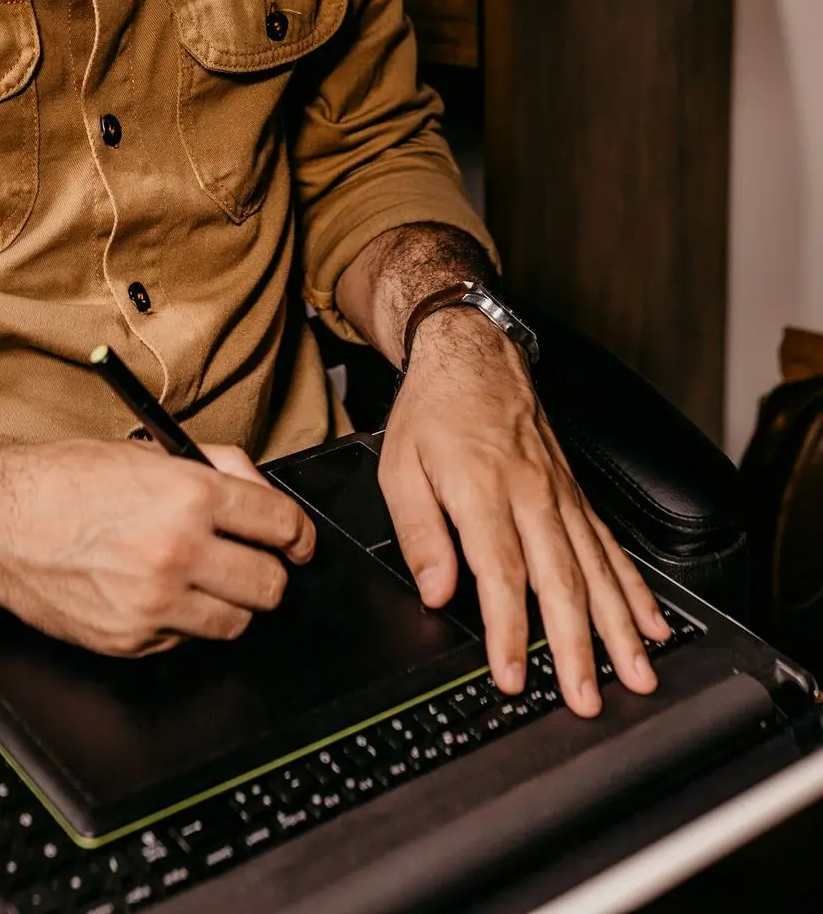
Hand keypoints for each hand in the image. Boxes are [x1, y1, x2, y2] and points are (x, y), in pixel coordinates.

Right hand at [0, 438, 315, 655]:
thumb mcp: (149, 451)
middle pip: (270, 584)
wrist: (0, 520)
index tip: (297, 541)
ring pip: (237, 622)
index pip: (281, 524)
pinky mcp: (133, 639)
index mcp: (190, 495)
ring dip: (230, 602)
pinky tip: (155, 593)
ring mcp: (157, 602)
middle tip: (252, 562)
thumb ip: (213, 467)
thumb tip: (257, 491)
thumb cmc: (65, 479)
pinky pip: (185, 640)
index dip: (297, 535)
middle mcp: (179, 551)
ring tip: (204, 579)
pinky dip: (181, 621)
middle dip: (268, 572)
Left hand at [379, 309, 670, 716]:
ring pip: (597, 569)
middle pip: (561, 580)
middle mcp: (532, 494)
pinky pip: (611, 547)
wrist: (473, 354)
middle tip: (586, 698)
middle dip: (577, 647)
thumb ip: (419, 533)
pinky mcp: (577, 495)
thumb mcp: (399, 466)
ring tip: (639, 674)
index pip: (501, 573)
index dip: (508, 630)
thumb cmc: (433, 411)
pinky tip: (653, 623)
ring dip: (619, 628)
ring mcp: (562, 495)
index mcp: (483, 490)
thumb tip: (435, 591)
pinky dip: (634, 589)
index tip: (513, 676)